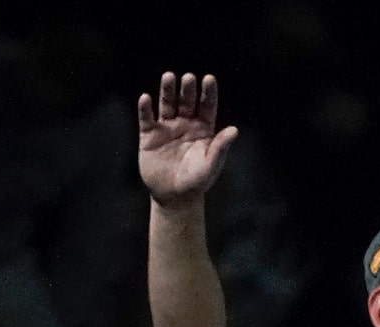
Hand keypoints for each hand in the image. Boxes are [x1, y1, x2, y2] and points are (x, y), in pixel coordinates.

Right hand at [137, 71, 238, 204]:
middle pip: (186, 100)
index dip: (208, 92)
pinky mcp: (149, 136)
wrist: (174, 197)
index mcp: (203, 128)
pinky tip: (146, 98)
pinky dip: (145, 109)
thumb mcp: (210, 165)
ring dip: (167, 90)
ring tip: (168, 77)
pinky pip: (147, 119)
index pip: (206, 105)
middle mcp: (185, 123)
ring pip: (167, 104)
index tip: (209, 79)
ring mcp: (167, 127)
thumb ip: (221, 148)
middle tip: (188, 78)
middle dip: (187, 89)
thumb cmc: (196, 182)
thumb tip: (234, 130)